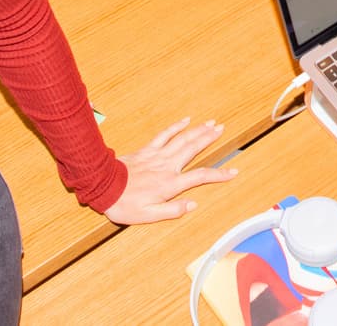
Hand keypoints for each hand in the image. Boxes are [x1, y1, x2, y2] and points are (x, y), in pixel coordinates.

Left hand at [103, 118, 237, 224]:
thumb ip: (171, 211)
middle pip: (194, 149)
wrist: (103, 187)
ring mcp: (157, 156)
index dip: (219, 174)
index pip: (200, 176)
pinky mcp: (147, 150)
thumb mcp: (148, 215)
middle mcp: (167, 167)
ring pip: (183, 139)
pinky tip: (185, 120)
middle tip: (223, 129)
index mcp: (170, 184)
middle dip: (210, 138)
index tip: (233, 171)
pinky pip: (165, 135)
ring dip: (198, 130)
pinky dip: (176, 127)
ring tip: (211, 123)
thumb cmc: (124, 204)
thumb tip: (192, 205)